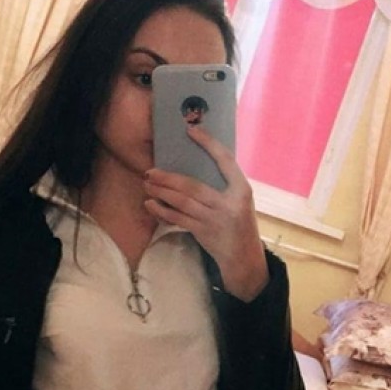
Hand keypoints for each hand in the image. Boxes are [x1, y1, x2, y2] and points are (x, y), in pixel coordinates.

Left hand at [142, 125, 268, 300]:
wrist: (244, 258)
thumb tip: (195, 165)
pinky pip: (178, 219)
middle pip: (192, 185)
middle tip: (150, 171)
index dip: (208, 144)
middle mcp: (229, 203)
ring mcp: (215, 219)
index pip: (225, 160)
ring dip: (161, 192)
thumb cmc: (240, 225)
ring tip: (147, 184)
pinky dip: (162, 211)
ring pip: (182, 201)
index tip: (191, 130)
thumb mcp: (241, 202)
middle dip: (168, 178)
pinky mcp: (204, 233)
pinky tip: (150, 204)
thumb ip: (224, 185)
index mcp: (242, 190)